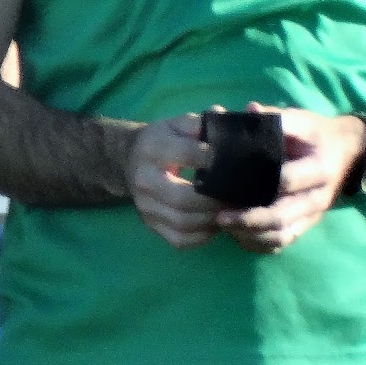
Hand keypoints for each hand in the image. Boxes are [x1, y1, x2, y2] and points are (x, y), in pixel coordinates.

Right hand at [126, 114, 220, 248]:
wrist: (129, 159)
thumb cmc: (163, 139)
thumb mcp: (178, 125)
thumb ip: (202, 125)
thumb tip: (228, 127)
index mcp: (152, 148)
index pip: (187, 154)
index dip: (213, 159)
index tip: (232, 161)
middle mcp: (143, 179)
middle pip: (183, 198)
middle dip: (215, 200)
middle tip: (236, 197)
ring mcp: (145, 206)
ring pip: (183, 222)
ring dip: (211, 220)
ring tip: (229, 211)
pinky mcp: (150, 224)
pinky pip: (180, 240)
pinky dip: (202, 236)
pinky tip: (213, 224)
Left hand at [214, 104, 365, 253]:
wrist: (349, 153)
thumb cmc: (319, 135)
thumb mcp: (304, 120)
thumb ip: (277, 117)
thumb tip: (249, 110)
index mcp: (318, 169)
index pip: (286, 181)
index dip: (257, 183)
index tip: (229, 182)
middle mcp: (317, 197)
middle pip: (282, 217)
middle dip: (249, 220)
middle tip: (219, 217)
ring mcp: (313, 215)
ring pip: (282, 235)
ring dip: (251, 235)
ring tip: (224, 226)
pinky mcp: (307, 224)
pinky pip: (284, 242)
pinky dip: (260, 244)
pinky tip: (239, 236)